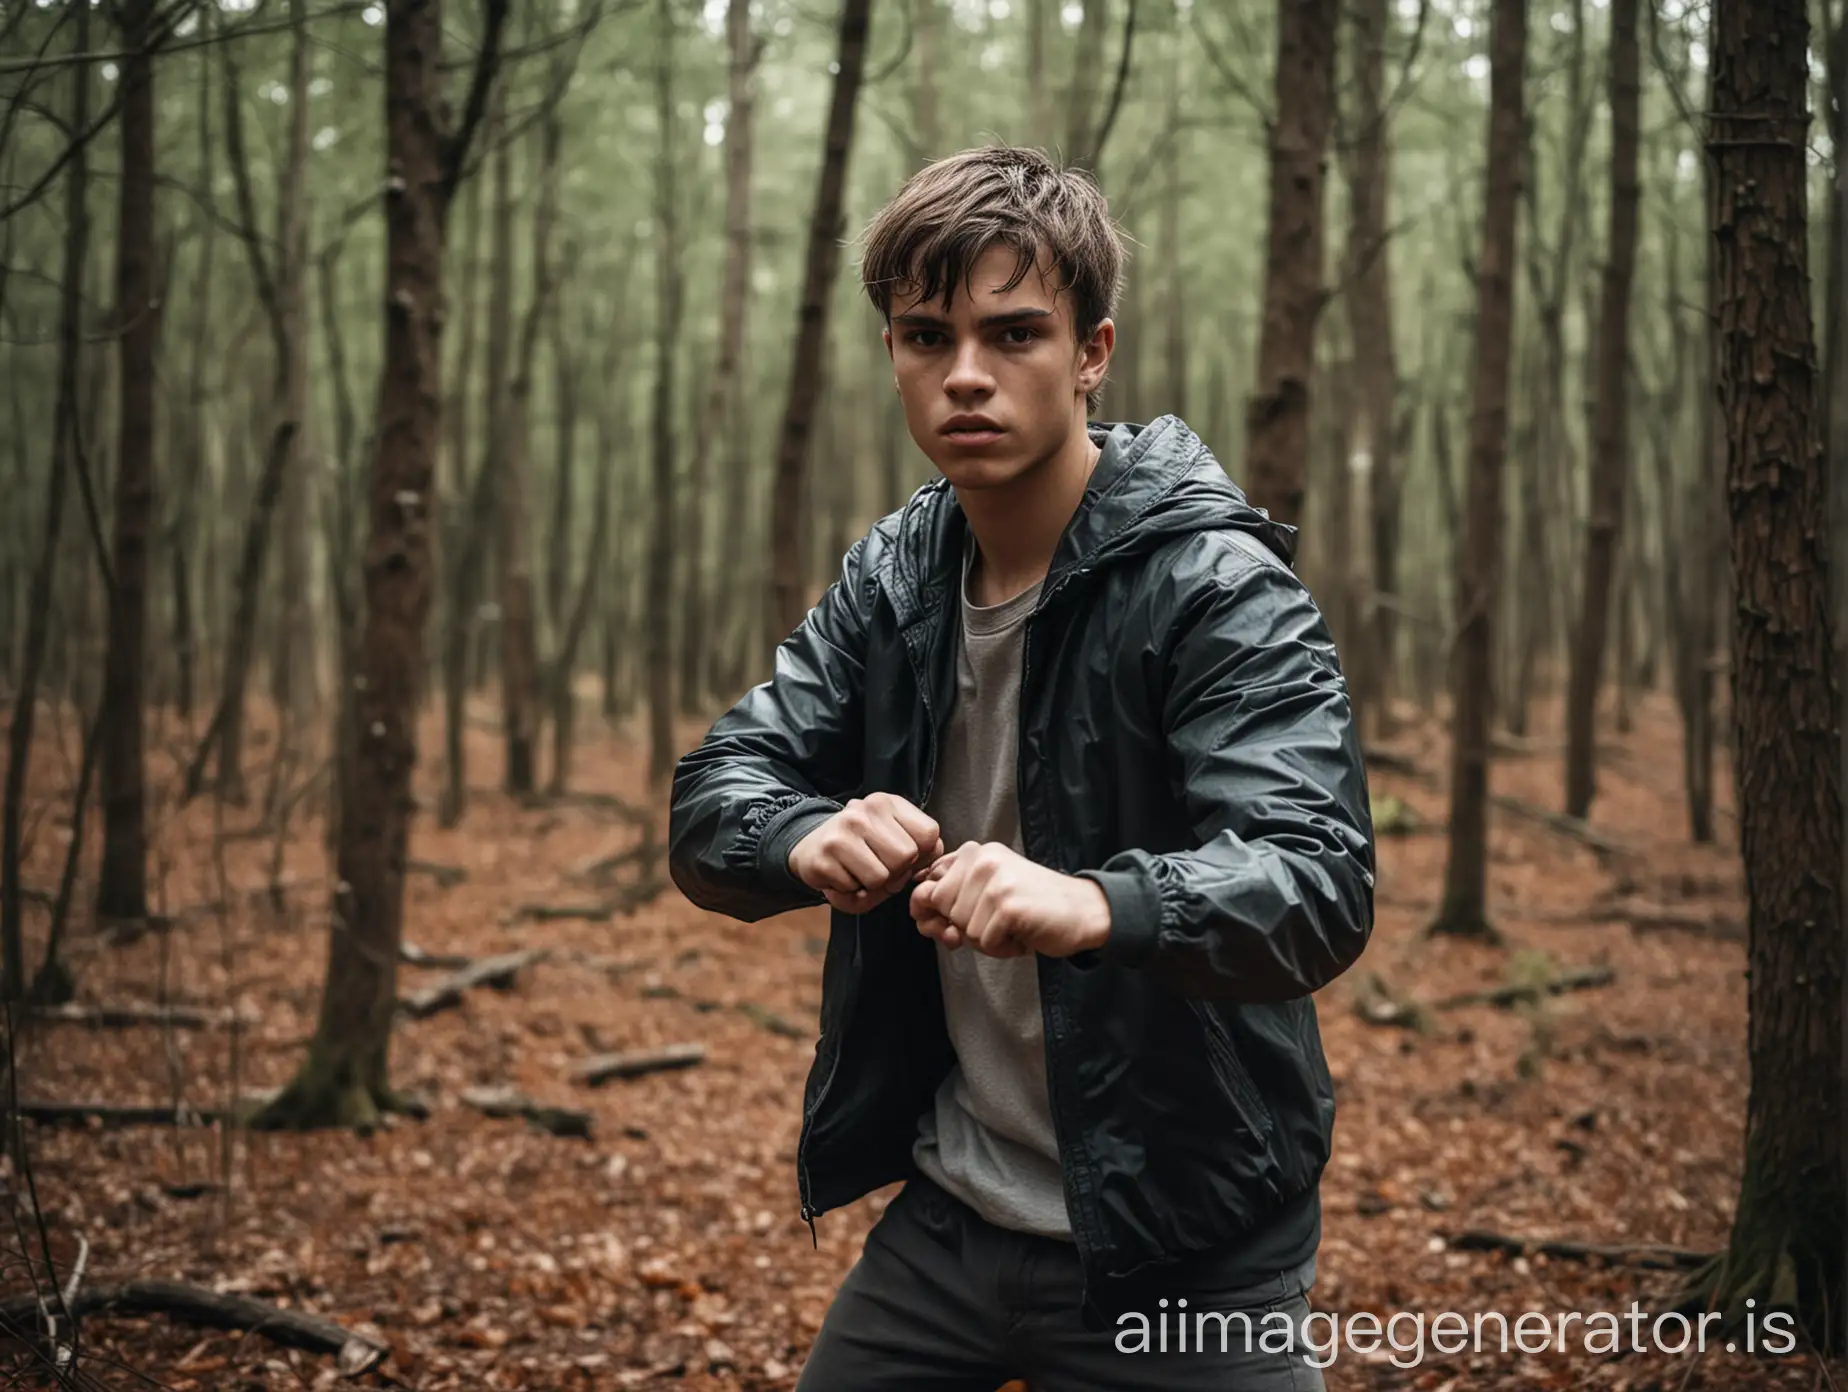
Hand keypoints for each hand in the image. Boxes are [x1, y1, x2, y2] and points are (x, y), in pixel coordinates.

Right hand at [787, 792, 944, 913]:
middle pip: (906, 857)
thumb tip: (934, 854)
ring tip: (861, 874)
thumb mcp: (894, 836)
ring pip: (882, 877)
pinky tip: (843, 877)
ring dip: (874, 886)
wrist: (811, 847)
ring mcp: (842, 833)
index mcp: (888, 803)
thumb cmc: (862, 848)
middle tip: (879, 869)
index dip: (922, 855)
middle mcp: (864, 811)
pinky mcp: (824, 858)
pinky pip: (855, 890)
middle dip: (897, 873)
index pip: (930, 834)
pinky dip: (852, 892)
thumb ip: (924, 847)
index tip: (904, 857)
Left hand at [908, 841, 1110, 958]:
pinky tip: (1022, 934)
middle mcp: (982, 860)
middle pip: (943, 910)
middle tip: (996, 924)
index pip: (928, 885)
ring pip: (964, 929)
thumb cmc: (1033, 907)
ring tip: (1013, 926)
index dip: (934, 911)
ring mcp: (995, 882)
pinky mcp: (1007, 906)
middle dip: (965, 927)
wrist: (1083, 911)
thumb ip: (953, 898)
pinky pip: (985, 942)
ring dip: (987, 940)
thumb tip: (919, 915)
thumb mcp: (989, 892)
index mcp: (975, 853)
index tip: (952, 920)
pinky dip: (1003, 948)